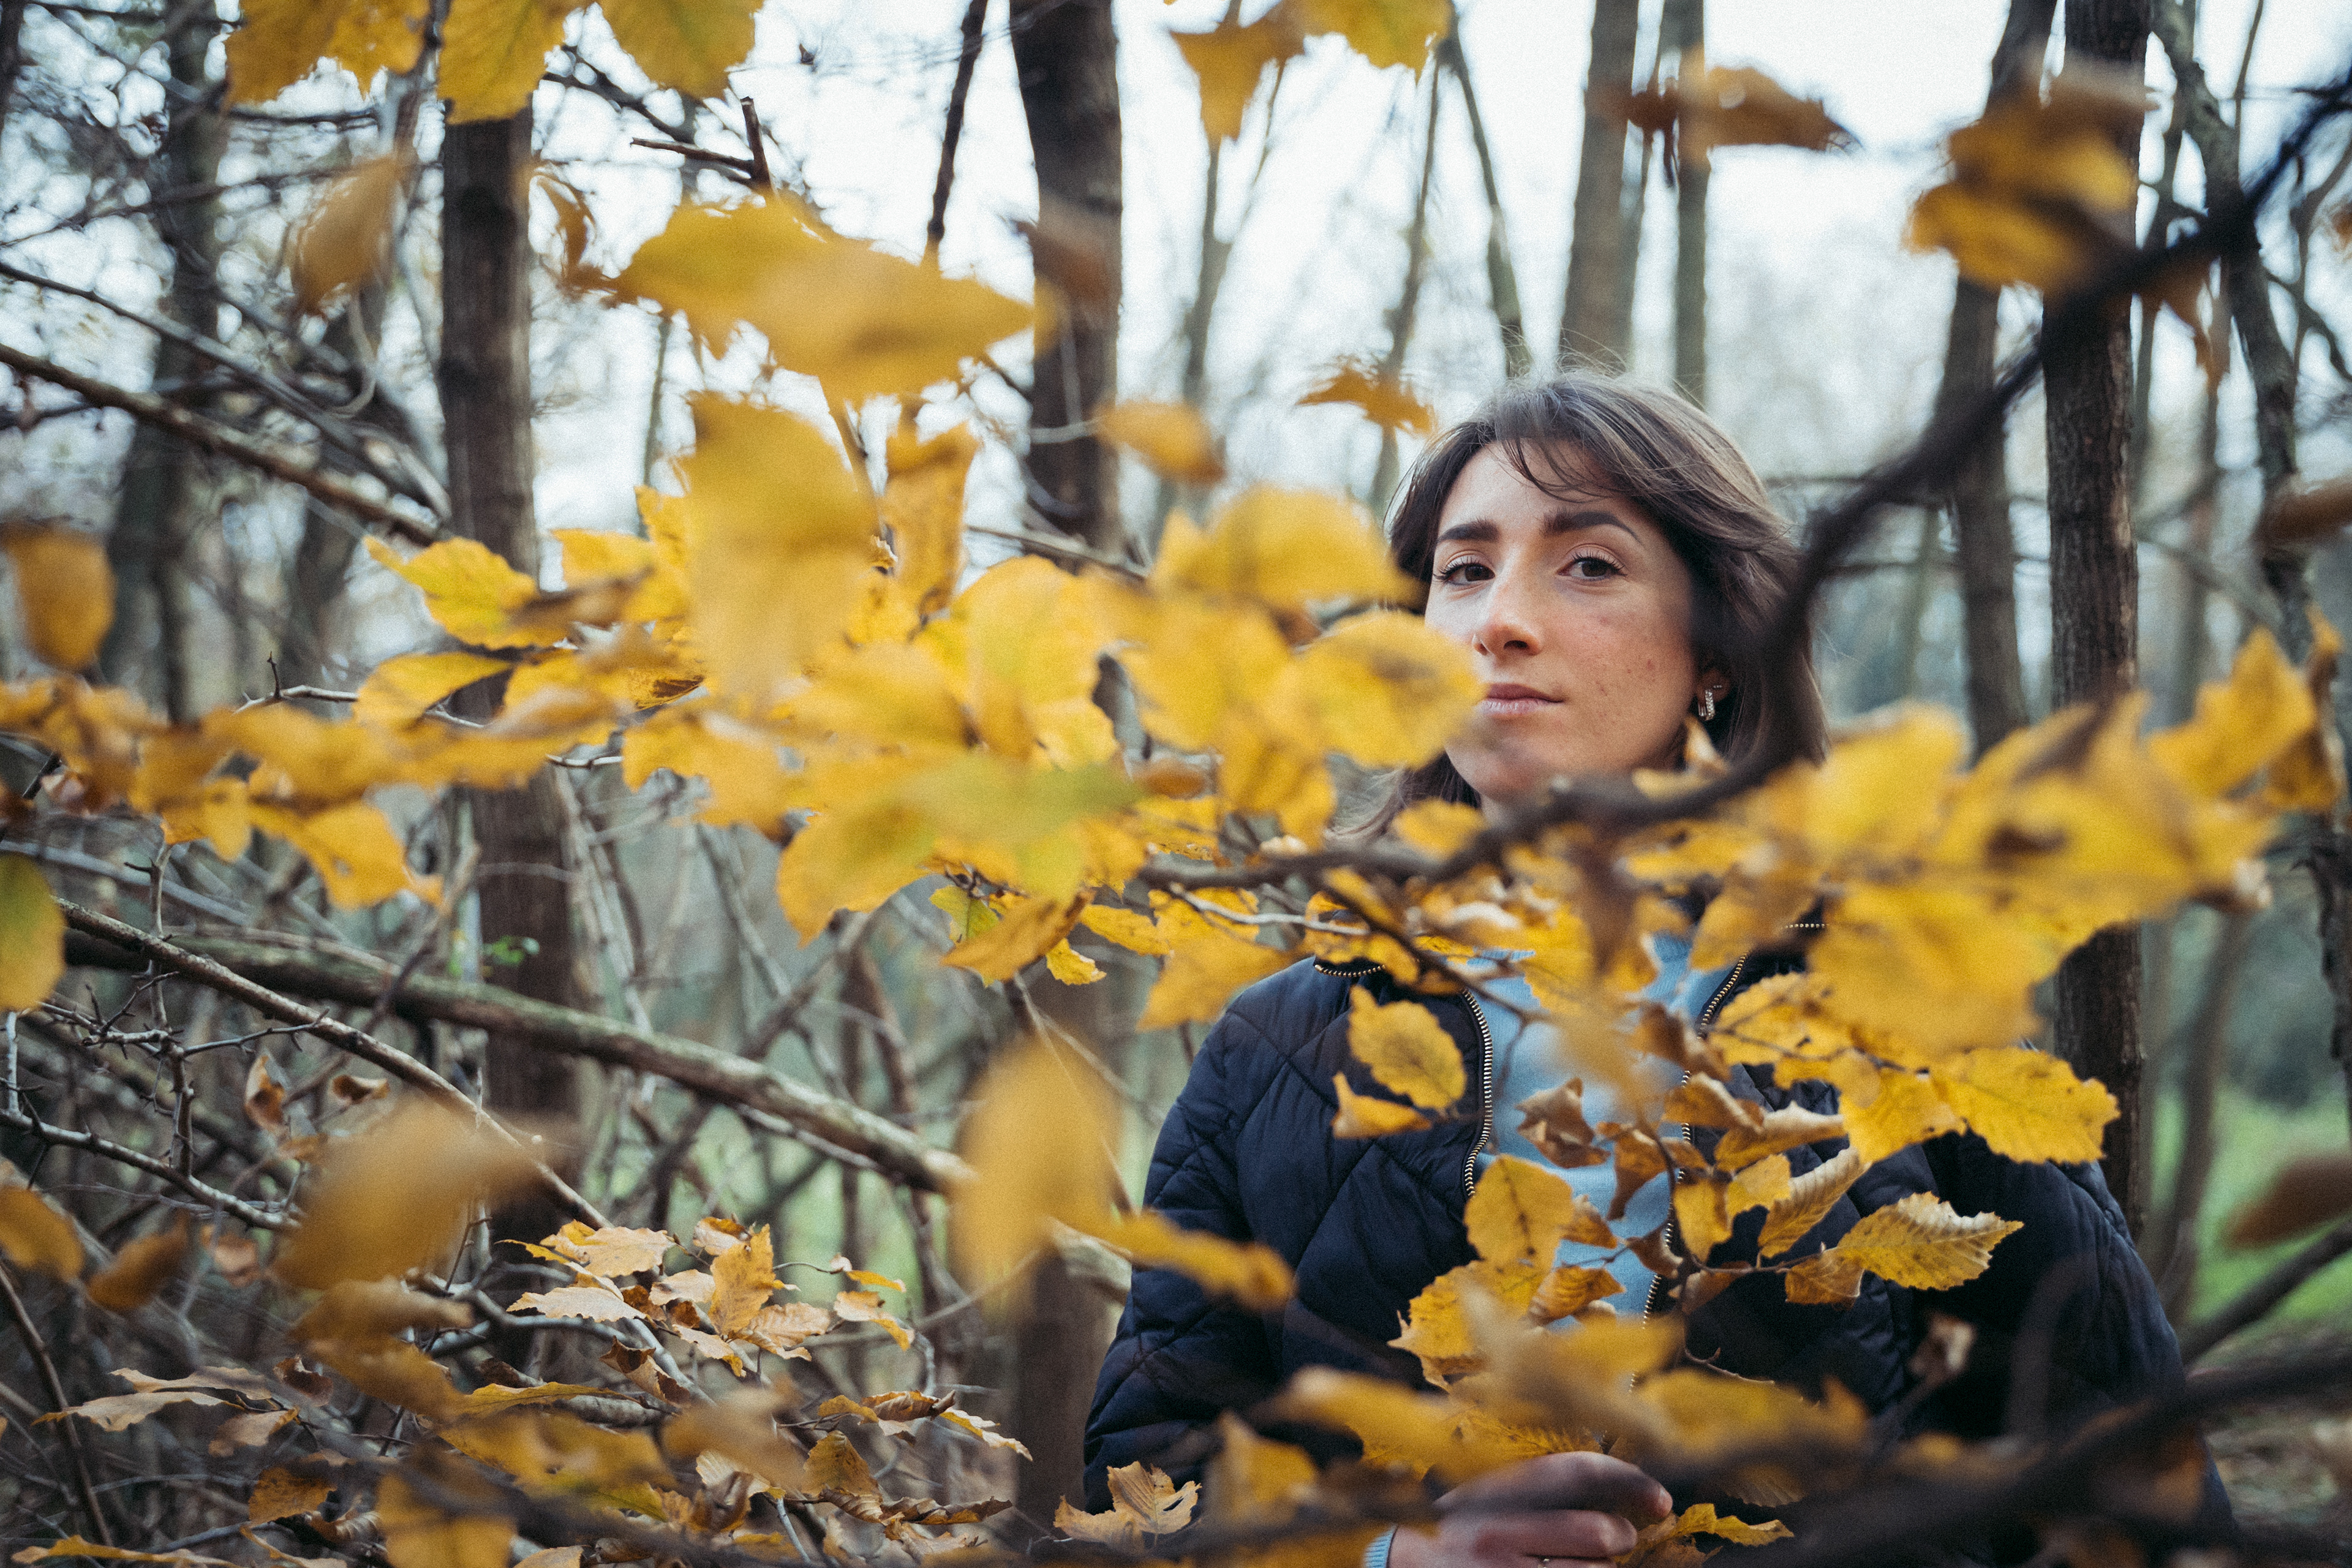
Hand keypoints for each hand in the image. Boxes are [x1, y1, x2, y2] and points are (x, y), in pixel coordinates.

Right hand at [1384, 1452, 1673, 1567]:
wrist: (1404, 1566)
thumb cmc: (1460, 1530)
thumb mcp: (1491, 1496)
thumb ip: (1545, 1489)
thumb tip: (1625, 1495)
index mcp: (1496, 1490)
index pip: (1578, 1471)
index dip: (1630, 1481)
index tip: (1661, 1500)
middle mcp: (1497, 1533)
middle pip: (1599, 1531)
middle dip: (1619, 1537)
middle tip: (1612, 1539)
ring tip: (1574, 1566)